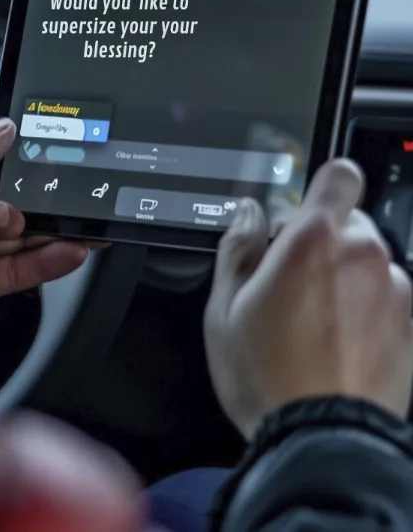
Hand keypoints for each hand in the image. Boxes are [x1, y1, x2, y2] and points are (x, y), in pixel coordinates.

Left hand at [0, 120, 90, 339]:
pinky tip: (68, 251)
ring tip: (88, 225)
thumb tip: (7, 128)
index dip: (34, 169)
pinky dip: (44, 263)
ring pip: (23, 240)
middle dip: (50, 203)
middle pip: (20, 206)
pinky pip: (14, 272)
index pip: (5, 169)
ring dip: (55, 233)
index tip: (66, 164)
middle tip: (81, 198)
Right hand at [205, 159, 412, 439]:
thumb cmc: (267, 376)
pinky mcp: (411, 328)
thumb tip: (248, 214)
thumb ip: (238, 246)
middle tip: (292, 283)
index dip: (324, 184)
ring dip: (348, 279)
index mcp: (314, 240)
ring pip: (370, 264)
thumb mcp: (225, 307)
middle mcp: (363, 256)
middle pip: (352, 223)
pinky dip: (368, 313)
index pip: (340, 176)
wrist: (320, 442)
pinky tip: (338, 345)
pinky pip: (387, 301)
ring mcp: (393, 292)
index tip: (306, 207)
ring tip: (315, 324)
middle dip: (325, 243)